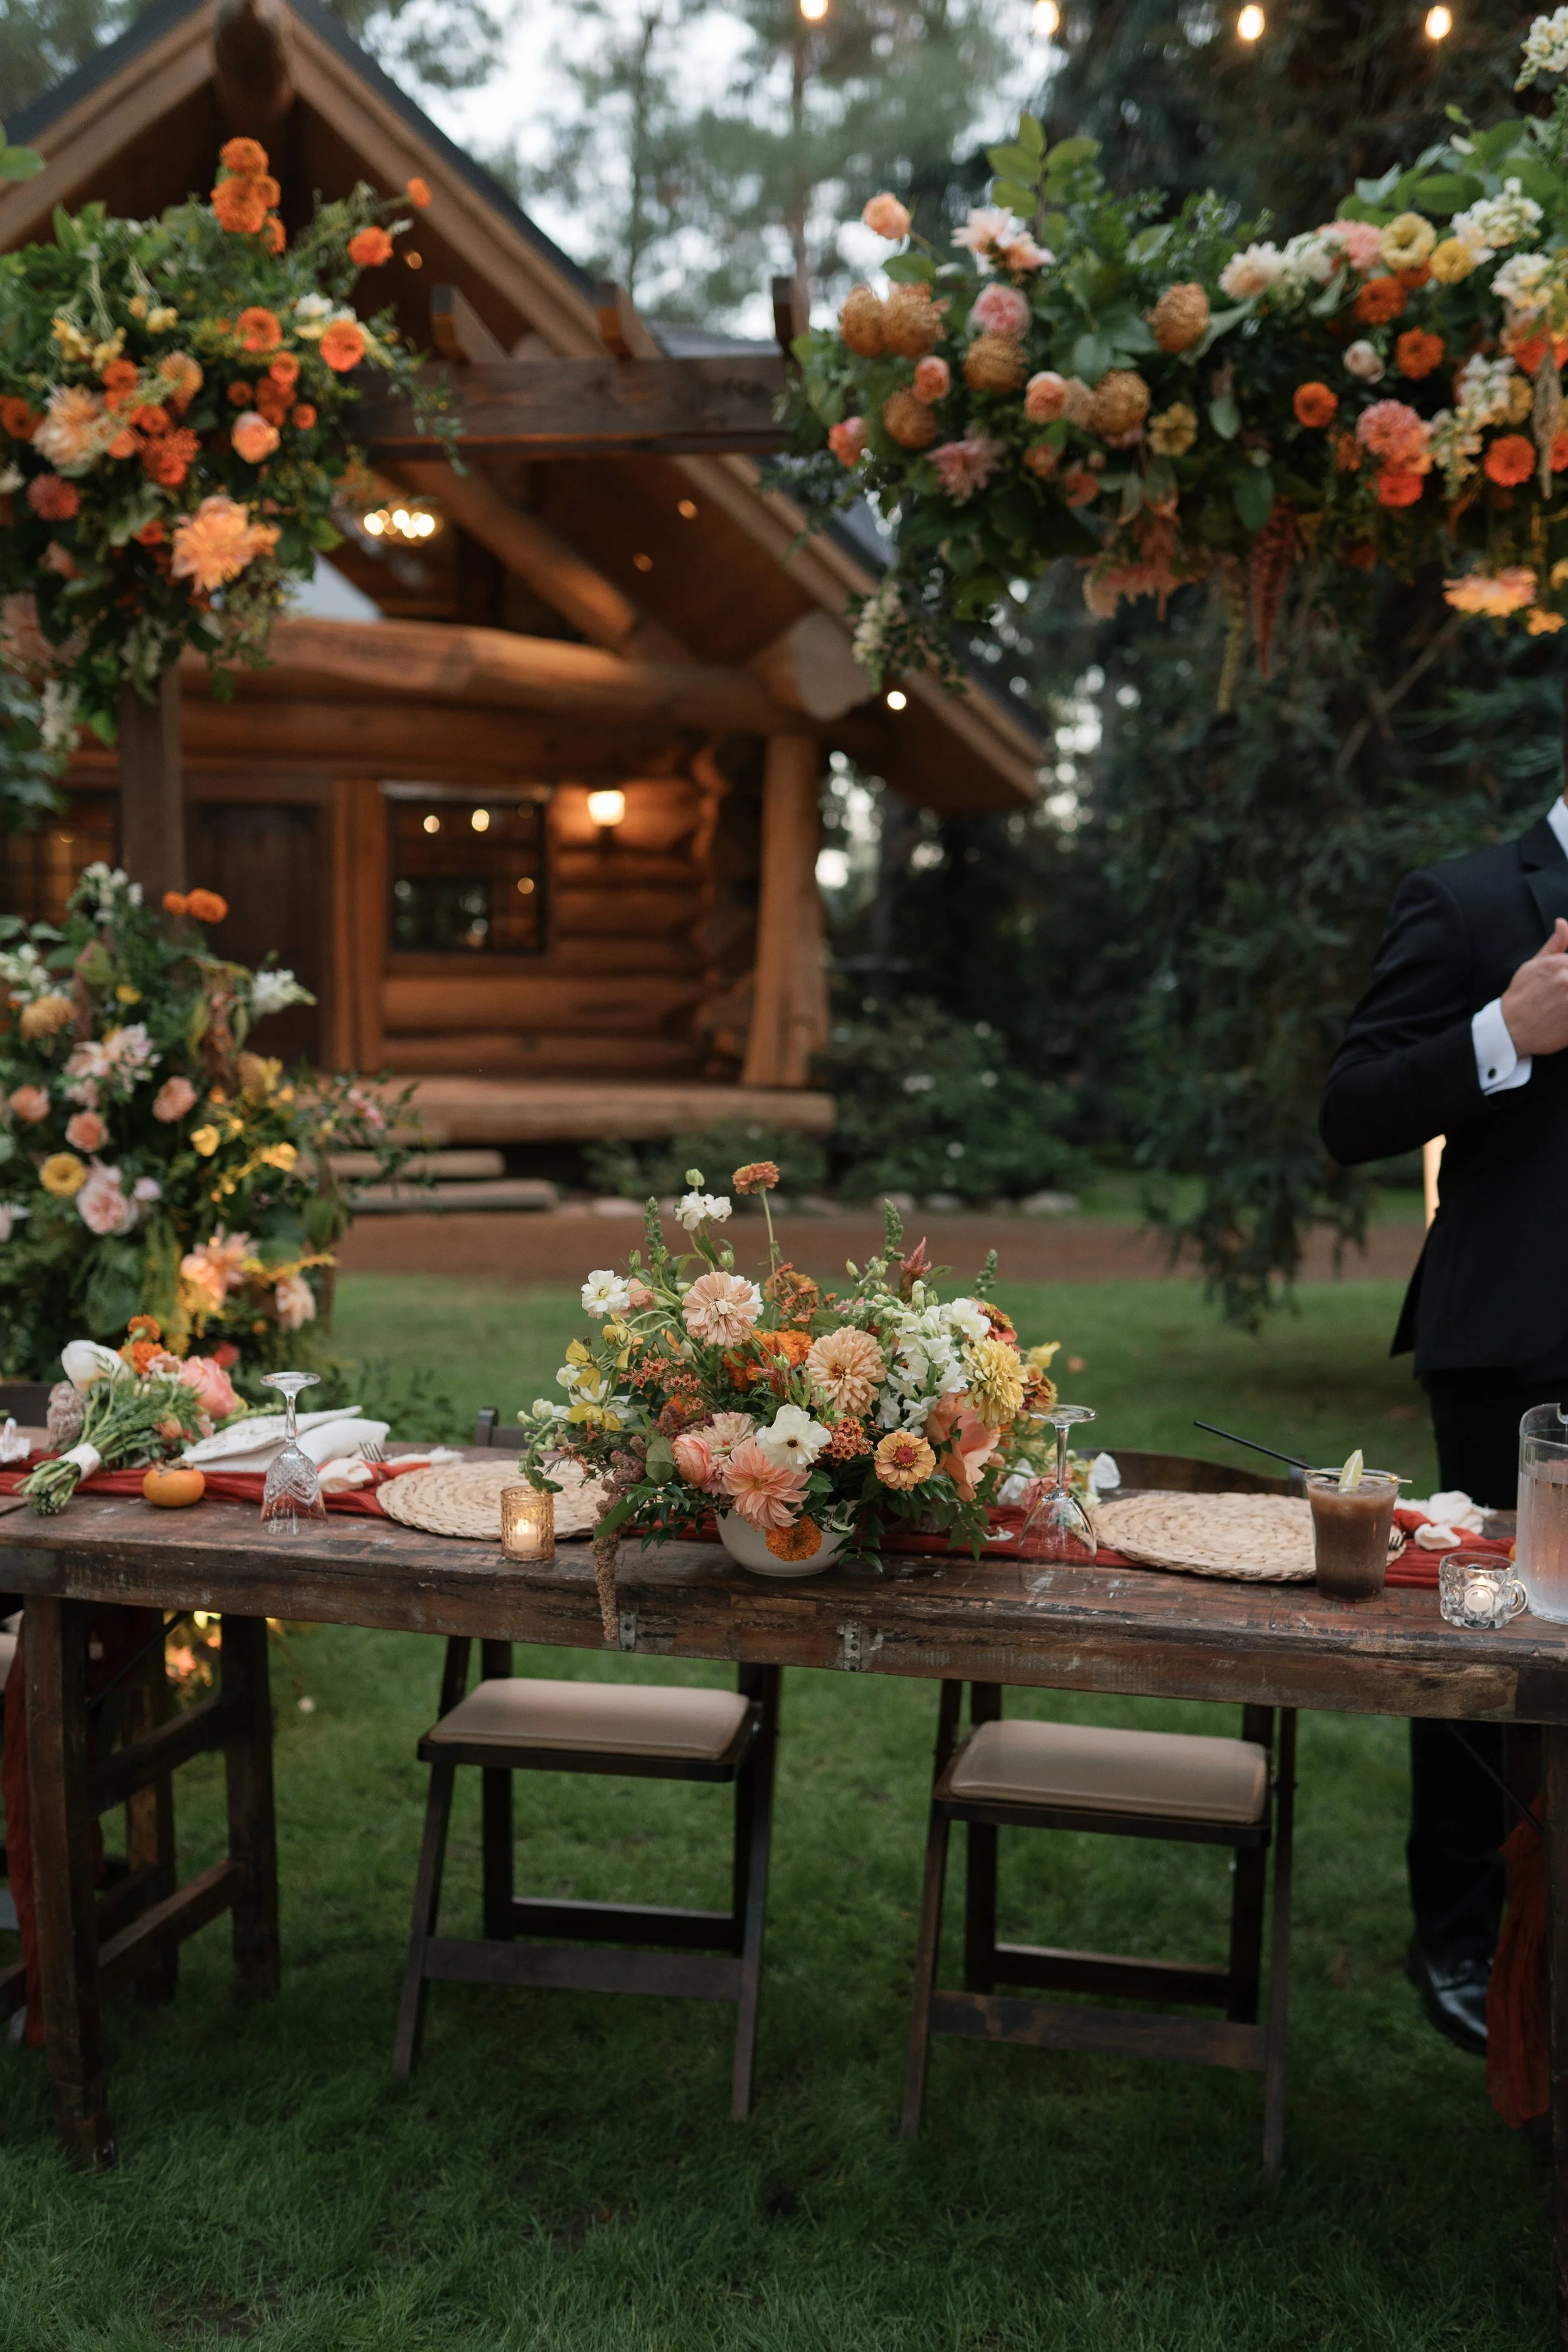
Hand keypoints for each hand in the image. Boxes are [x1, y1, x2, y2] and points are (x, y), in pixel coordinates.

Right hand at [1501, 918, 1567, 1056]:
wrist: (1509, 1030)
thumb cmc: (1520, 997)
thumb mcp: (1533, 966)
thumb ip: (1555, 944)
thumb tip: (1562, 922)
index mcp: (1559, 963)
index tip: (1565, 980)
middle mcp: (1567, 979)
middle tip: (1562, 992)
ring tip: (1561, 1003)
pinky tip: (1563, 1016)